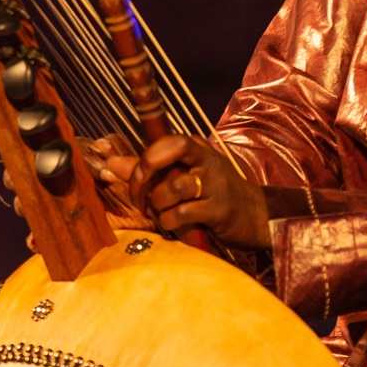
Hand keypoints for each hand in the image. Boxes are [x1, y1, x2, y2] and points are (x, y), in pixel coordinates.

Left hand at [128, 134, 269, 249]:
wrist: (255, 216)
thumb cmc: (213, 193)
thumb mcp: (184, 176)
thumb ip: (148, 170)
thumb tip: (111, 164)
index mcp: (196, 148)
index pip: (164, 142)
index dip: (143, 160)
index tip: (135, 179)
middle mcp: (206, 161)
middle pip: (164, 155)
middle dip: (143, 178)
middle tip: (140, 197)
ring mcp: (214, 184)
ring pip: (169, 190)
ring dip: (158, 206)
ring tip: (162, 213)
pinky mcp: (218, 209)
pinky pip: (179, 214)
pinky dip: (169, 221)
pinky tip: (175, 224)